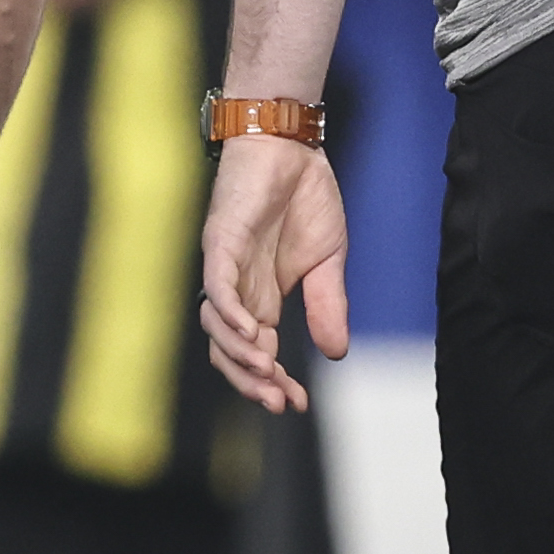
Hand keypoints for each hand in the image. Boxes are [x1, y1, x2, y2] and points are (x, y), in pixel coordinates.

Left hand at [196, 130, 350, 415]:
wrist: (293, 148)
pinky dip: (231, 313)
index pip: (257, 353)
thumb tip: (337, 355)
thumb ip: (327, 306)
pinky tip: (252, 334)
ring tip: (269, 371)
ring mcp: (225, 266)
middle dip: (250, 381)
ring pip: (217, 323)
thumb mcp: (327, 263)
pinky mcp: (221, 241)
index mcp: (261, 299)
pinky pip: (217, 285)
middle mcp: (237, 290)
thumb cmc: (304, 200)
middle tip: (278, 403)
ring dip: (240, 354)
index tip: (296, 405)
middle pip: (228, 350)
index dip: (272, 383)